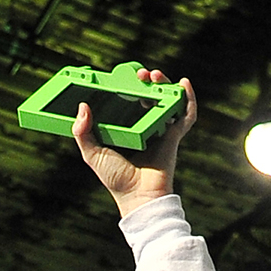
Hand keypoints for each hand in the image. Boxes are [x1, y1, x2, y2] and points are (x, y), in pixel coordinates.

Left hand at [73, 68, 197, 218]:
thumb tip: (82, 107)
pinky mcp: (174, 137)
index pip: (129, 100)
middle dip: (146, 81)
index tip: (122, 75)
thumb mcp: (93, 153)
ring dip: (164, 84)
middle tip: (140, 73)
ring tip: (154, 75)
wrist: (138, 197)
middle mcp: (145, 127)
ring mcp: (161, 130)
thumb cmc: (116, 179)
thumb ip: (82, 132)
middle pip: (150, 96)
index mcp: (127, 128)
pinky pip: (186, 115)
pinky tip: (184, 83)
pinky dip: (188, 98)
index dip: (128, 85)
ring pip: (167, 100)